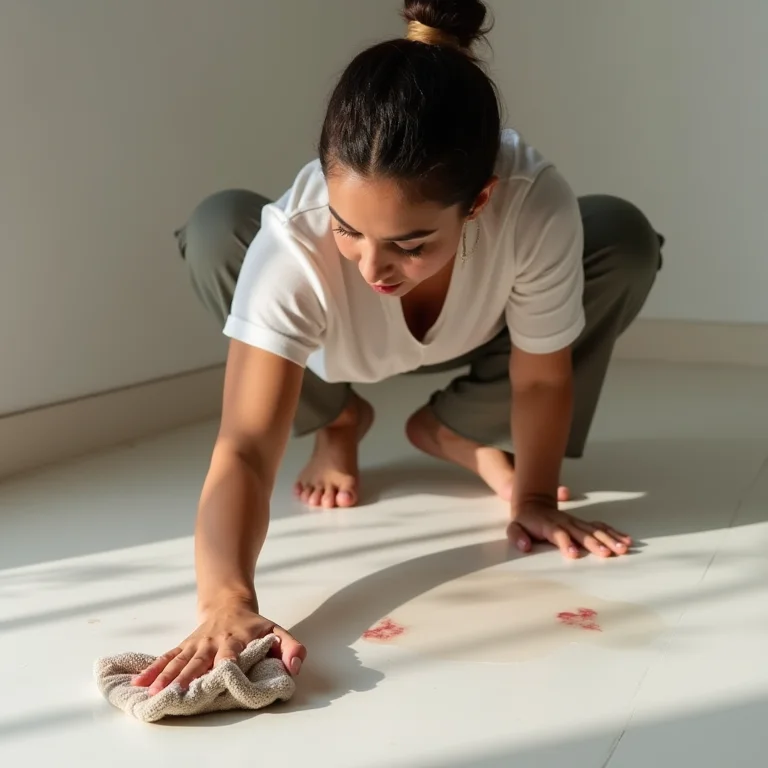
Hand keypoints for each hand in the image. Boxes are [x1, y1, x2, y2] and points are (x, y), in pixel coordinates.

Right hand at [131, 600, 305, 695]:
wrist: (229, 602)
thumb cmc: (255, 625)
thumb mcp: (277, 631)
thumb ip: (291, 648)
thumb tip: (296, 667)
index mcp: (237, 640)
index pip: (231, 655)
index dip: (227, 666)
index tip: (220, 677)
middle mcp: (214, 642)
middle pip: (200, 661)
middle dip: (188, 677)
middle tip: (176, 694)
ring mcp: (197, 644)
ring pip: (180, 661)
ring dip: (166, 677)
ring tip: (152, 693)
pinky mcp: (185, 645)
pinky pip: (168, 657)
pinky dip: (153, 669)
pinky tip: (139, 683)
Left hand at [507, 501, 631, 558]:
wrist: (534, 503)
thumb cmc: (524, 521)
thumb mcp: (514, 528)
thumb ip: (517, 536)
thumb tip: (525, 546)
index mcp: (548, 525)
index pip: (558, 534)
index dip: (565, 542)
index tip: (574, 553)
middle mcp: (565, 522)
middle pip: (581, 532)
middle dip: (595, 543)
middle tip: (608, 554)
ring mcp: (576, 522)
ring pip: (595, 529)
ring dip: (610, 539)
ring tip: (623, 549)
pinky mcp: (584, 523)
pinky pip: (601, 527)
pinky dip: (613, 533)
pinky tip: (626, 540)